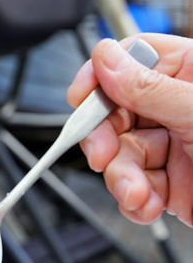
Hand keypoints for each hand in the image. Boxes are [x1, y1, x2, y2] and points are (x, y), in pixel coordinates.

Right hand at [67, 34, 192, 224]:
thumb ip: (152, 87)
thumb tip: (107, 57)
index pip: (133, 59)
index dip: (101, 76)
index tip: (82, 97)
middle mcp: (180, 108)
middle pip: (117, 111)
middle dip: (105, 138)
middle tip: (101, 155)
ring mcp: (177, 147)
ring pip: (121, 153)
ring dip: (121, 178)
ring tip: (138, 193)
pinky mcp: (175, 185)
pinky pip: (135, 185)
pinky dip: (135, 200)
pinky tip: (148, 205)